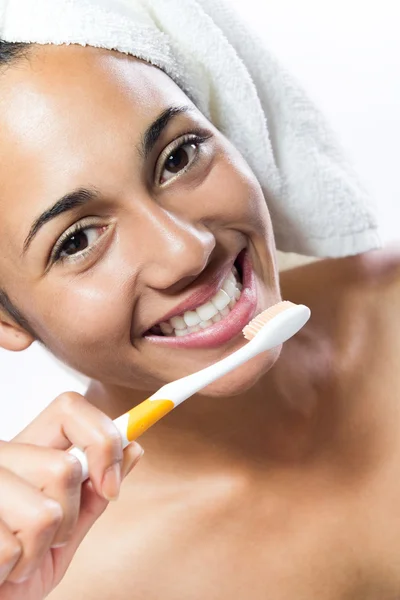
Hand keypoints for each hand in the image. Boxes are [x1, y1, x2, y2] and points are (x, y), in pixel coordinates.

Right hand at [0, 392, 142, 598]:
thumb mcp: (64, 532)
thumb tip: (134, 448)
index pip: (70, 409)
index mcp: (25, 452)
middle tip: (46, 539)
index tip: (112, 485)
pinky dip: (17, 570)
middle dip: (69, 518)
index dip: (103, 438)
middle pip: (65, 467)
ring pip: (46, 512)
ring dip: (40, 551)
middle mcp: (0, 457)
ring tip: (20, 557)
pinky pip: (15, 549)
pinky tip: (1, 568)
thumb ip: (93, 494)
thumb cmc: (19, 569)